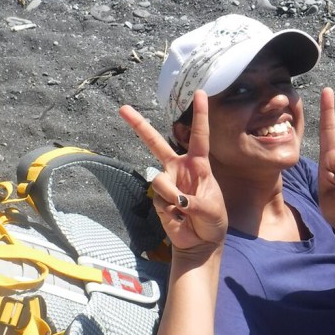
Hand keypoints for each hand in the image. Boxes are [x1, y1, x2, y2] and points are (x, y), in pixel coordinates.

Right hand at [119, 91, 226, 251]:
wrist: (201, 242)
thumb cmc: (212, 222)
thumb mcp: (212, 210)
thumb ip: (195, 201)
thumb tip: (176, 198)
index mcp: (198, 164)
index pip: (200, 135)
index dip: (200, 114)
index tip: (200, 92)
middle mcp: (179, 169)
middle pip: (156, 143)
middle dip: (139, 125)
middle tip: (122, 108)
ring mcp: (166, 183)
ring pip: (160, 180)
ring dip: (172, 196)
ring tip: (186, 210)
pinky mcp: (157, 199)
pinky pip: (158, 198)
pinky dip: (169, 209)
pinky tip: (178, 216)